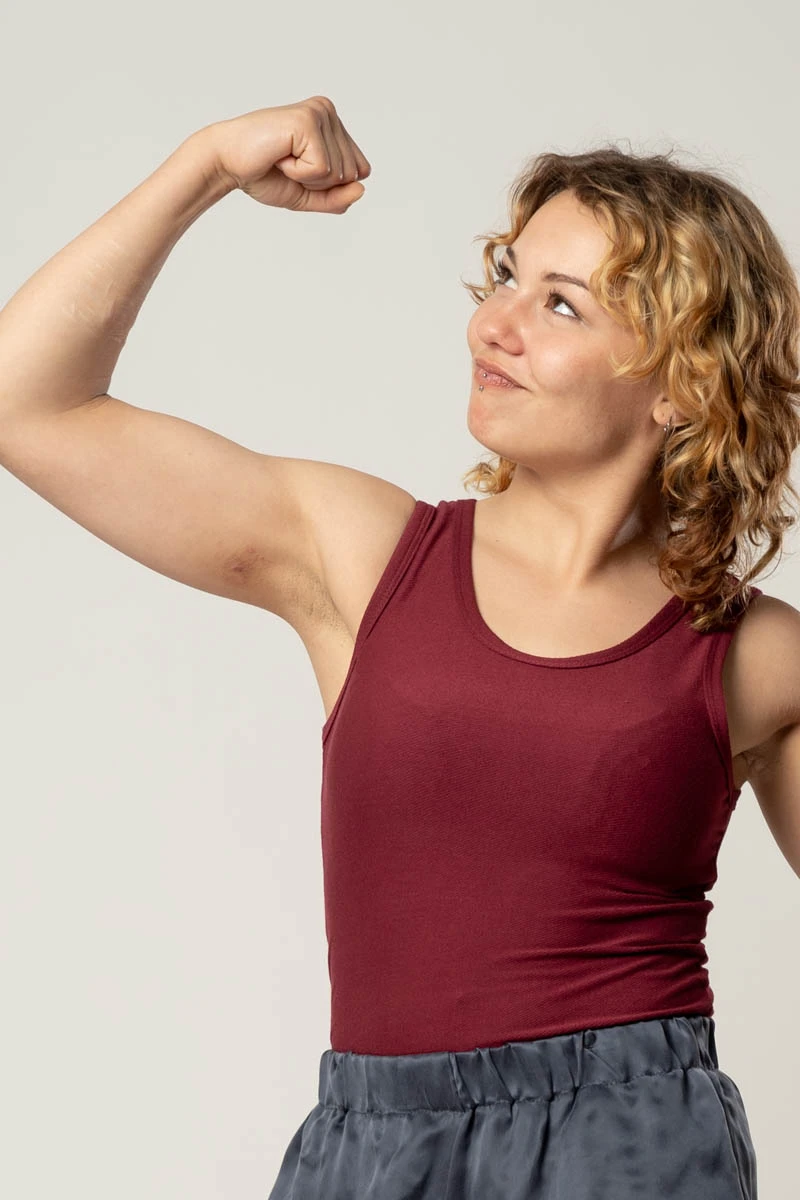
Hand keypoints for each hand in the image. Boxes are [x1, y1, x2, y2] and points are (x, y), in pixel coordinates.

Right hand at [205, 95, 371, 213]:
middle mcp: (328, 112)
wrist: (227, 163)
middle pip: (351, 173)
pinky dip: (299, 173)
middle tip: (287, 164)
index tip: (299, 168)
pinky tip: (280, 156)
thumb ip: (337, 198)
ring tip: (283, 158)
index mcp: (332, 124)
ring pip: (339, 172)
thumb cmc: (264, 175)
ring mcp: (319, 113)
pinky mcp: (308, 121)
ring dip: (307, 178)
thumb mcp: (308, 195)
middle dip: (318, 183)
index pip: (359, 170)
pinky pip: (322, 169)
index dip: (329, 185)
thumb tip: (362, 189)